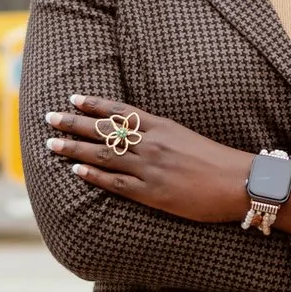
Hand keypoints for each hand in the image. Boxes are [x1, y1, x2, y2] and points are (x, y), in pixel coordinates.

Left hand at [44, 95, 283, 229]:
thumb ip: (162, 134)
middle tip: (50, 118)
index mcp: (162, 126)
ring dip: (75, 149)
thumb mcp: (188, 138)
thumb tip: (138, 132)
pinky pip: (116, 183)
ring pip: (104, 155)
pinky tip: (76, 171)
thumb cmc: (218, 161)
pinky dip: (94, 176)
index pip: (120, 110)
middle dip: (74, 124)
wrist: (240, 183)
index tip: (73, 98)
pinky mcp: (152, 193)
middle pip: (104, 131)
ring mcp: (150, 168)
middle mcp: (152, 143)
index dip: (95, 104)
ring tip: (52, 144)